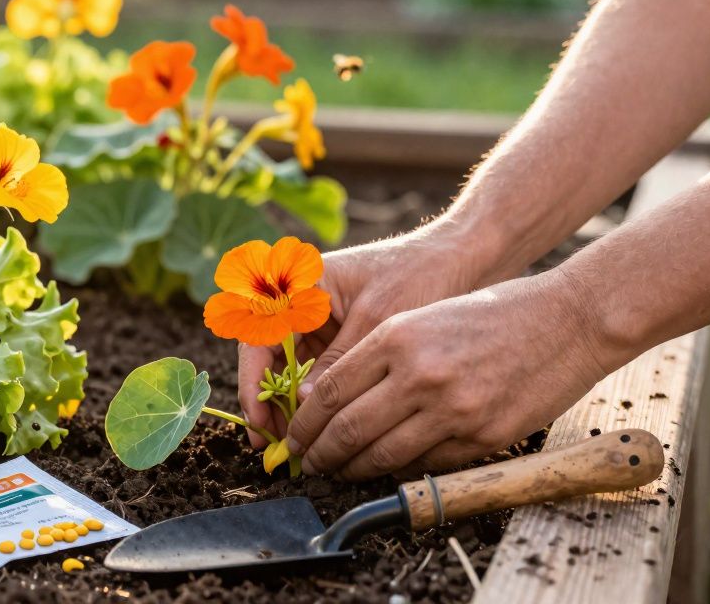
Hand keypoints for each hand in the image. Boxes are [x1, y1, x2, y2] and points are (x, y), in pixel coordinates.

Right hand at [237, 222, 487, 447]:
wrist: (457, 260)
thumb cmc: (417, 275)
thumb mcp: (377, 319)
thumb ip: (339, 360)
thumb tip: (304, 405)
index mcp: (299, 285)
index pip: (257, 338)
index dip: (252, 383)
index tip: (260, 423)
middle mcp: (299, 305)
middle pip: (266, 361)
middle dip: (268, 404)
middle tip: (274, 448)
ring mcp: (317, 325)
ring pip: (287, 373)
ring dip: (289, 409)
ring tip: (298, 449)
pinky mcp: (336, 341)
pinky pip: (313, 375)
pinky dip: (314, 403)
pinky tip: (321, 432)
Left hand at [285, 270, 617, 478]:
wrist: (568, 320)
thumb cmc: (492, 313)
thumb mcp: (423, 317)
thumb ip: (378, 356)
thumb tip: (330, 399)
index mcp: (397, 336)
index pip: (331, 391)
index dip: (305, 422)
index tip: (294, 436)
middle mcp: (419, 374)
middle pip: (348, 429)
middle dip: (319, 453)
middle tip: (307, 463)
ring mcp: (453, 410)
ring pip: (383, 456)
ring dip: (353, 470)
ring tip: (339, 472)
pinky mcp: (483, 437)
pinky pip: (427, 465)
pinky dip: (400, 471)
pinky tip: (387, 469)